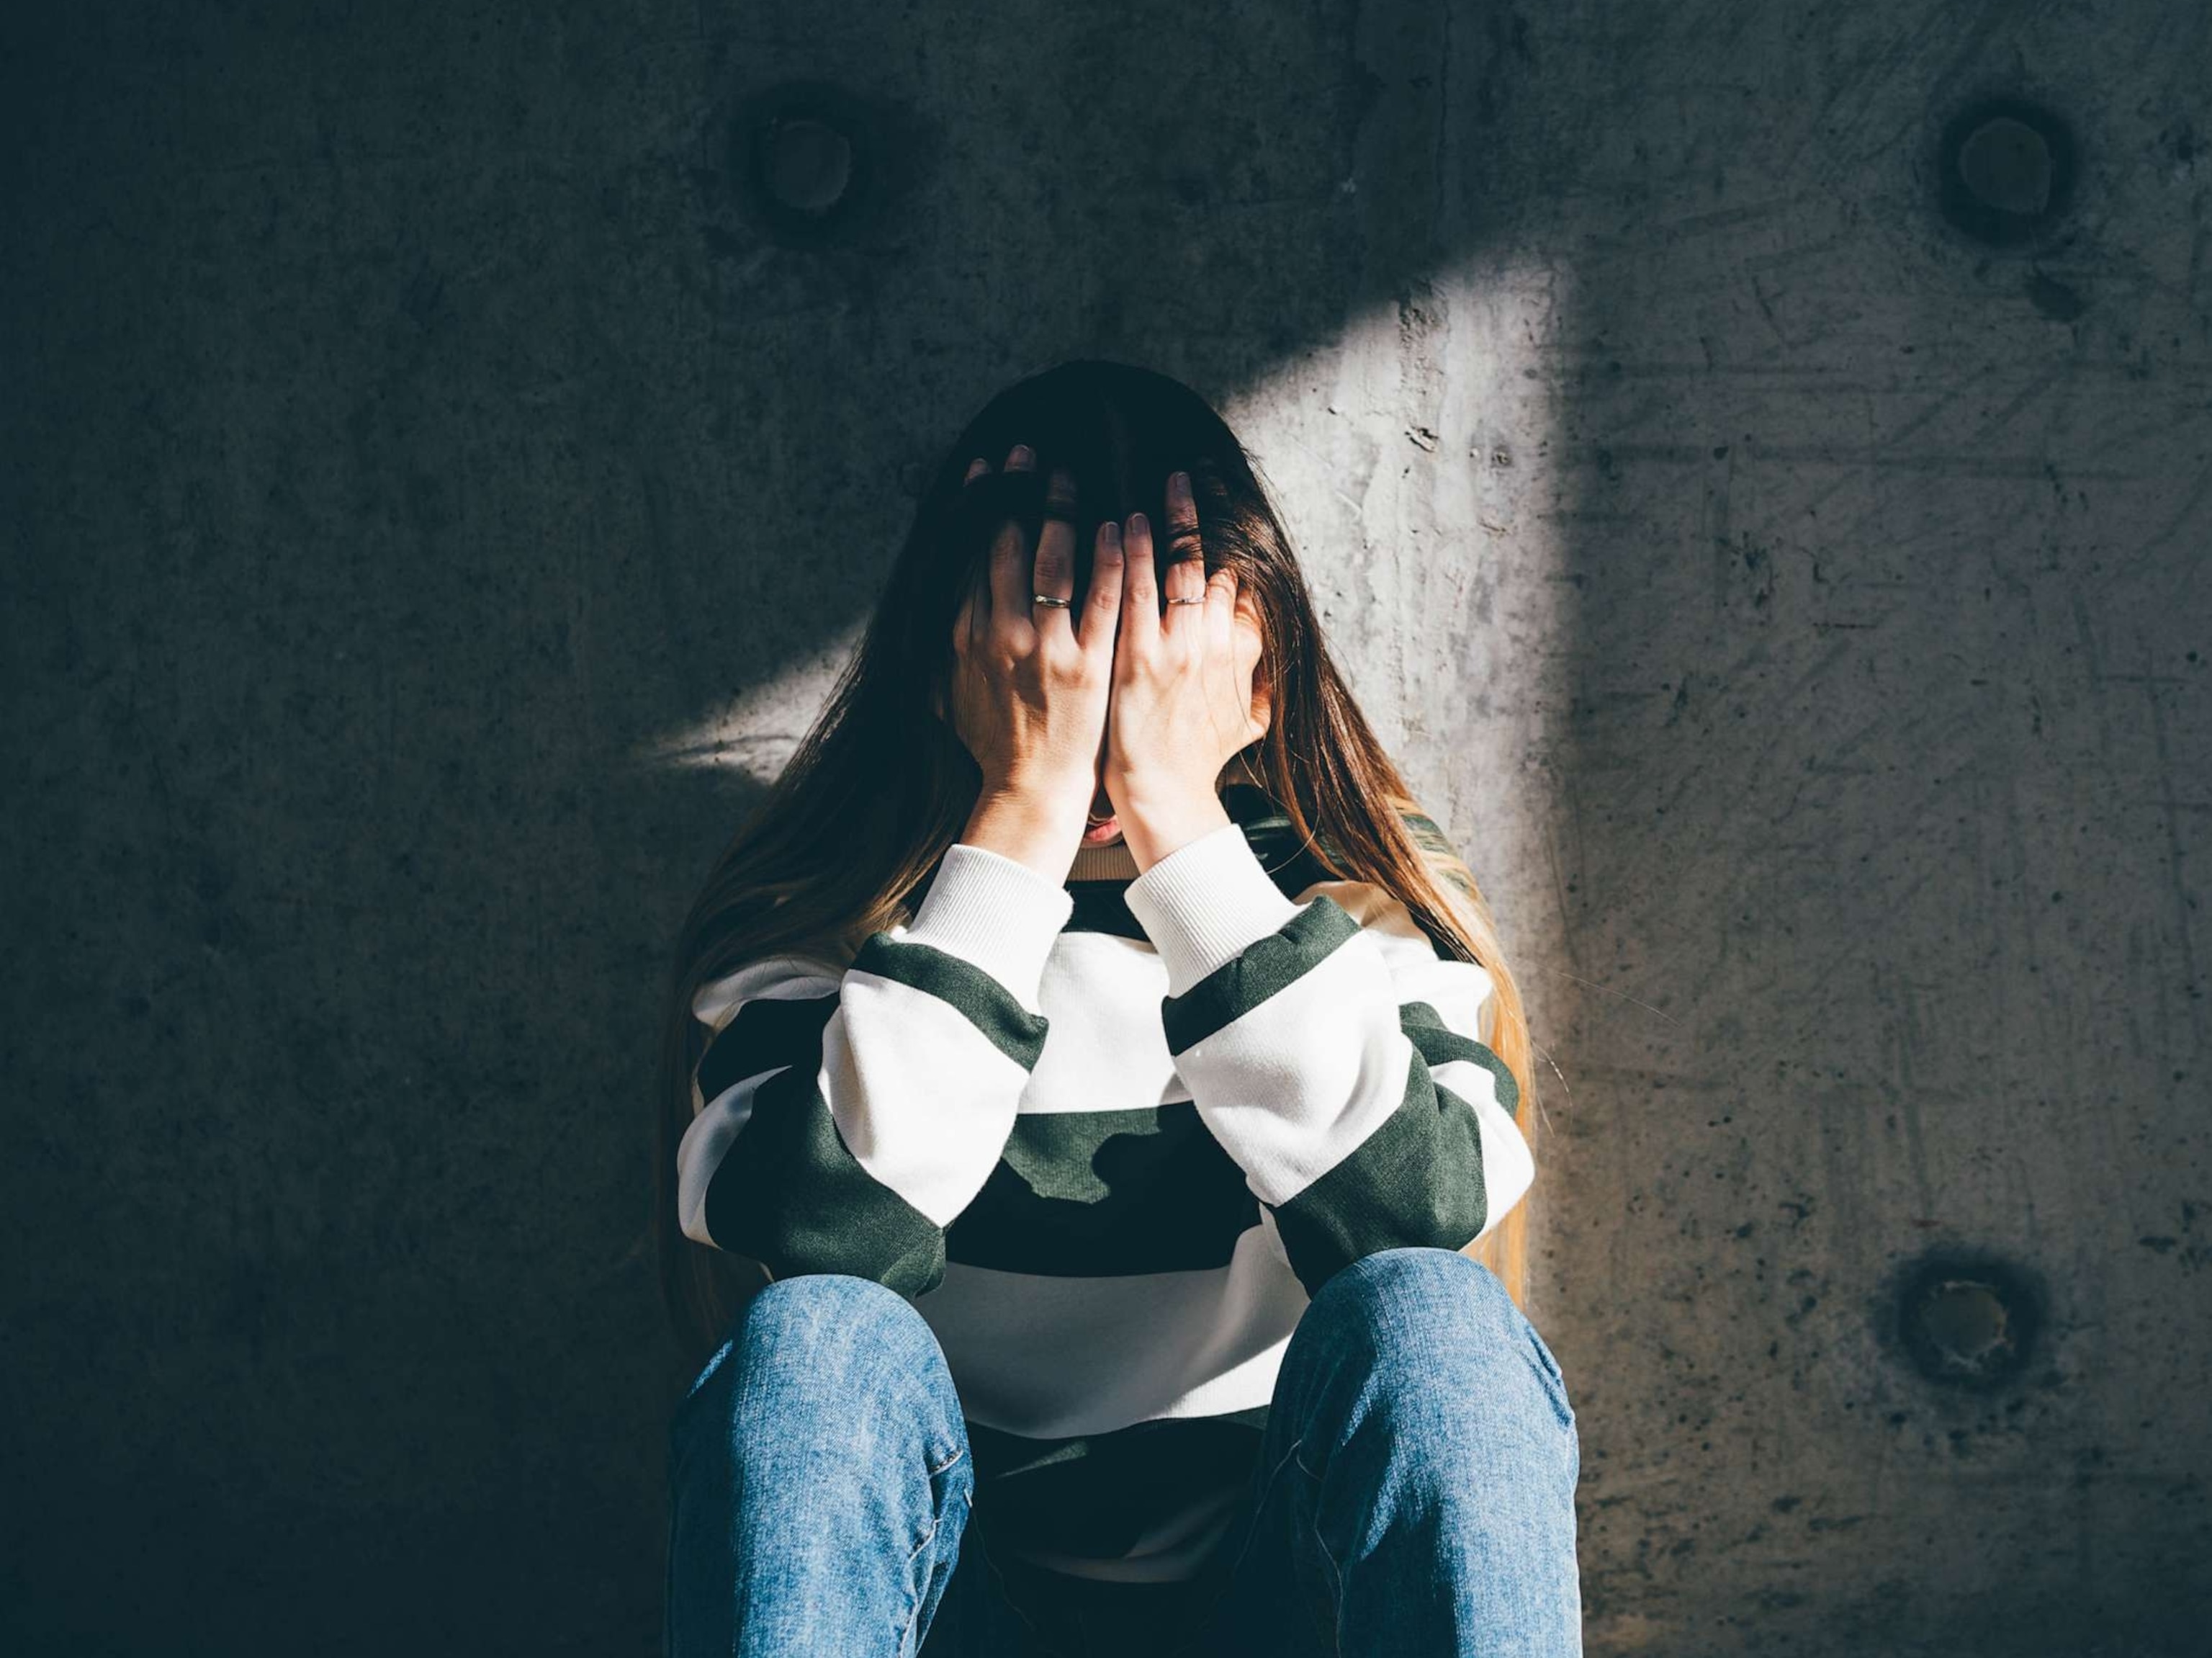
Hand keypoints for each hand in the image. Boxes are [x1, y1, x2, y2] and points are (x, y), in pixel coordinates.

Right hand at [933, 445, 1125, 877]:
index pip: (970, 555)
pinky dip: (1106, 559)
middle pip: (1005, 546)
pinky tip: (1114, 526)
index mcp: (965, 635)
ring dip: (1058, 510)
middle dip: (1014, 492)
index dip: (978, 507)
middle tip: (1026, 454)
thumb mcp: (952, 689)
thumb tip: (945, 603)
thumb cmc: (995, 742)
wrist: (1029, 789)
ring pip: (1050, 562)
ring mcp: (1044, 648)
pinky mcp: (1086, 665)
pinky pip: (1099, 599)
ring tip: (1067, 475)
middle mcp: (999, 634)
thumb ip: (951, 642)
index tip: (986, 471)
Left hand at [1101, 469, 1270, 871]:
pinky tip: (1125, 523)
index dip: (1225, 543)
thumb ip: (1258, 679)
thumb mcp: (1248, 720)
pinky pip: (1133, 592)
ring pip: (1174, 568)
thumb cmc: (1197, 761)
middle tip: (1186, 475)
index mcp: (1238, 652)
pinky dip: (1133, 554)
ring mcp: (1174, 647)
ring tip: (1158, 486)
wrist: (1160, 796)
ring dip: (1167, 522)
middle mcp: (1212, 644)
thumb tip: (1268, 651)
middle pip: (1208, 564)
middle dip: (1198, 516)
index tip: (1215, 508)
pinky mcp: (1136, 657)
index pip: (1236, 584)